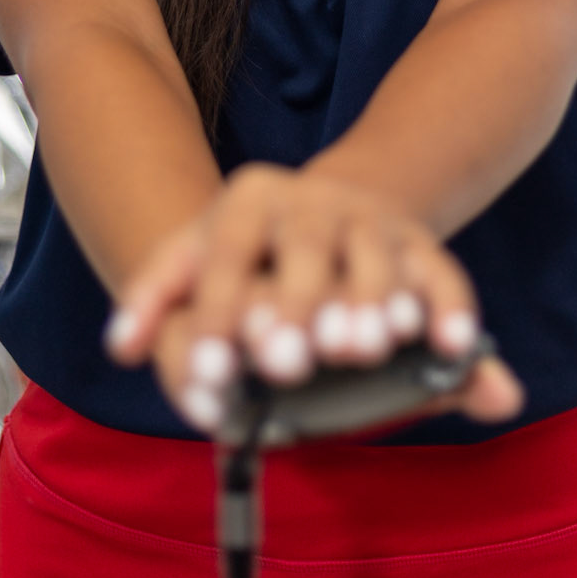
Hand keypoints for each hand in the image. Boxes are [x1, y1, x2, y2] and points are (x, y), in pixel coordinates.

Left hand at [103, 162, 522, 432]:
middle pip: (301, 248)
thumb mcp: (191, 258)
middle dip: (293, 308)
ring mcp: (368, 218)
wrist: (311, 205)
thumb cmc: (240, 249)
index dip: (212, 315)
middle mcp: (310, 201)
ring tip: (365, 349)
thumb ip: (154, 303)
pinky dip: (450, 309)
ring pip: (372, 257)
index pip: (223, 254)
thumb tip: (122, 349)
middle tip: (282, 362)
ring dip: (370, 303)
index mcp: (247, 201)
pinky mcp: (418, 243)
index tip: (204, 375)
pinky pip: (441, 272)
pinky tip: (454, 347)